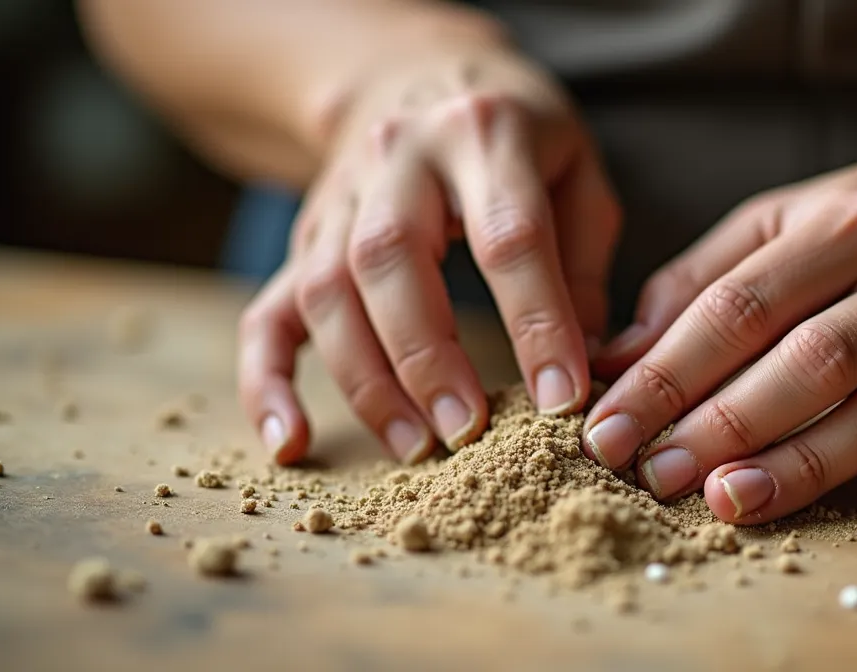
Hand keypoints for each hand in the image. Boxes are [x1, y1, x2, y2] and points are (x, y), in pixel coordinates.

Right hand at [238, 42, 619, 465]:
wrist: (418, 74)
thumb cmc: (517, 136)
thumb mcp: (577, 170)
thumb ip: (584, 264)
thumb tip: (588, 368)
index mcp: (484, 134)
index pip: (509, 235)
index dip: (536, 320)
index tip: (562, 397)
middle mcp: (399, 158)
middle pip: (390, 258)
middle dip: (429, 356)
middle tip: (470, 434)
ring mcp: (339, 199)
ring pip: (327, 291)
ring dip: (367, 380)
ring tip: (416, 448)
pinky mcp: (304, 241)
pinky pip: (268, 314)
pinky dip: (268, 384)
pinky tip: (290, 443)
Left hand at [583, 153, 856, 525]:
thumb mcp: (801, 213)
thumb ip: (708, 274)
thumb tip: (622, 352)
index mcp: (850, 222)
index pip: (742, 305)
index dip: (668, 371)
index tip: (610, 426)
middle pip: (813, 360)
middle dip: (724, 424)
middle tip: (655, 475)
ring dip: (806, 463)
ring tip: (729, 502)